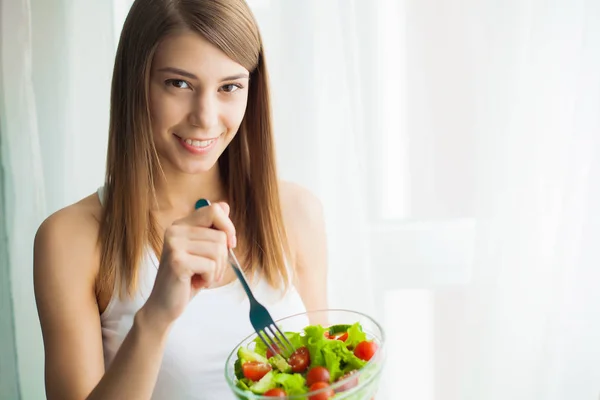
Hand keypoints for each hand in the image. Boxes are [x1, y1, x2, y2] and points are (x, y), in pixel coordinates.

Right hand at [142, 202, 235, 329]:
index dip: (228, 227)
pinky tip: (197, 283)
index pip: (215, 210)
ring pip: (218, 250)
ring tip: (202, 277)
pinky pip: (211, 265)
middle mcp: (175, 230)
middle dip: (222, 258)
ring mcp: (174, 244)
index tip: (230, 245)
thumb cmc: (187, 279)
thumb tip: (225, 205)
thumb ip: (212, 230)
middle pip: (220, 235)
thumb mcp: (202, 251)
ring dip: (216, 270)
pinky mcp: (177, 261)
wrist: (164, 306)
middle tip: (209, 270)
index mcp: (181, 225)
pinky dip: (210, 278)